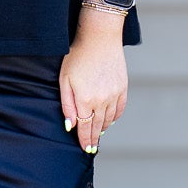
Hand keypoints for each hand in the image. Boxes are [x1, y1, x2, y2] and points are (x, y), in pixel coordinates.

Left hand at [59, 11, 126, 152]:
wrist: (100, 37)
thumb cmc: (77, 56)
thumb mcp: (65, 80)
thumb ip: (67, 105)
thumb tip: (70, 126)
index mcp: (85, 100)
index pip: (85, 127)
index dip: (85, 140)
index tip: (85, 149)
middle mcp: (101, 101)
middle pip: (97, 125)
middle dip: (93, 138)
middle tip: (91, 149)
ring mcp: (114, 94)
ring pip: (109, 119)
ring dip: (102, 128)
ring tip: (98, 135)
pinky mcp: (122, 87)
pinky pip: (119, 109)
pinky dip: (114, 117)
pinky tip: (109, 121)